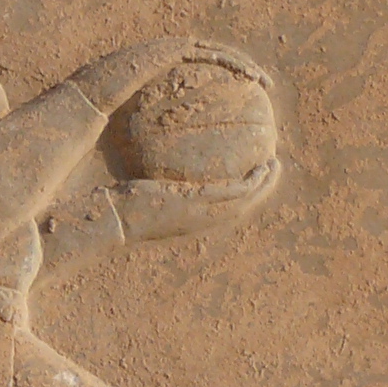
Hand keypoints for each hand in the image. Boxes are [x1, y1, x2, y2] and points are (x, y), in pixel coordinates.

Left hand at [109, 158, 282, 243]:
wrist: (113, 221)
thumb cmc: (123, 208)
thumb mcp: (147, 195)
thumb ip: (159, 184)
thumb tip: (156, 168)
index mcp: (192, 219)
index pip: (225, 208)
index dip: (244, 193)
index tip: (254, 175)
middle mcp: (201, 221)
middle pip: (242, 207)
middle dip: (262, 188)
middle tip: (274, 167)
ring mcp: (202, 214)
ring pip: (246, 201)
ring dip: (265, 184)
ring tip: (274, 164)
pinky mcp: (200, 204)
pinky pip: (236, 193)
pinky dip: (253, 183)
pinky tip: (261, 167)